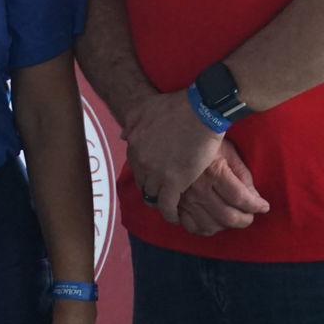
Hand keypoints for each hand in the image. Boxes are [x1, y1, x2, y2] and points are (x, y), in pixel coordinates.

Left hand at [122, 89, 224, 225]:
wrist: (199, 111)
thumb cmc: (176, 106)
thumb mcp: (145, 108)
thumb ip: (132, 122)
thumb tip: (124, 136)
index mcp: (134, 144)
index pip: (135, 166)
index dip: (144, 173)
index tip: (153, 176)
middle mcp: (141, 160)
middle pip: (142, 182)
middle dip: (150, 188)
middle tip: (161, 192)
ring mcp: (156, 173)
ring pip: (152, 196)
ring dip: (159, 202)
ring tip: (168, 207)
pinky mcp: (174, 182)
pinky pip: (167, 205)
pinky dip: (169, 213)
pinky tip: (175, 217)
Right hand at [176, 139, 269, 236]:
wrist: (172, 133)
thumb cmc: (204, 140)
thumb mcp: (228, 150)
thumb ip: (242, 174)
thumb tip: (255, 198)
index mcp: (214, 171)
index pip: (241, 198)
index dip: (257, 206)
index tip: (264, 207)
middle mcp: (198, 187)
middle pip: (227, 216)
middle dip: (245, 219)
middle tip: (250, 215)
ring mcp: (184, 196)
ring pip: (210, 224)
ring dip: (226, 225)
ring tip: (233, 218)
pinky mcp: (173, 201)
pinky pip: (189, 224)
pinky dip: (204, 228)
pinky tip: (212, 221)